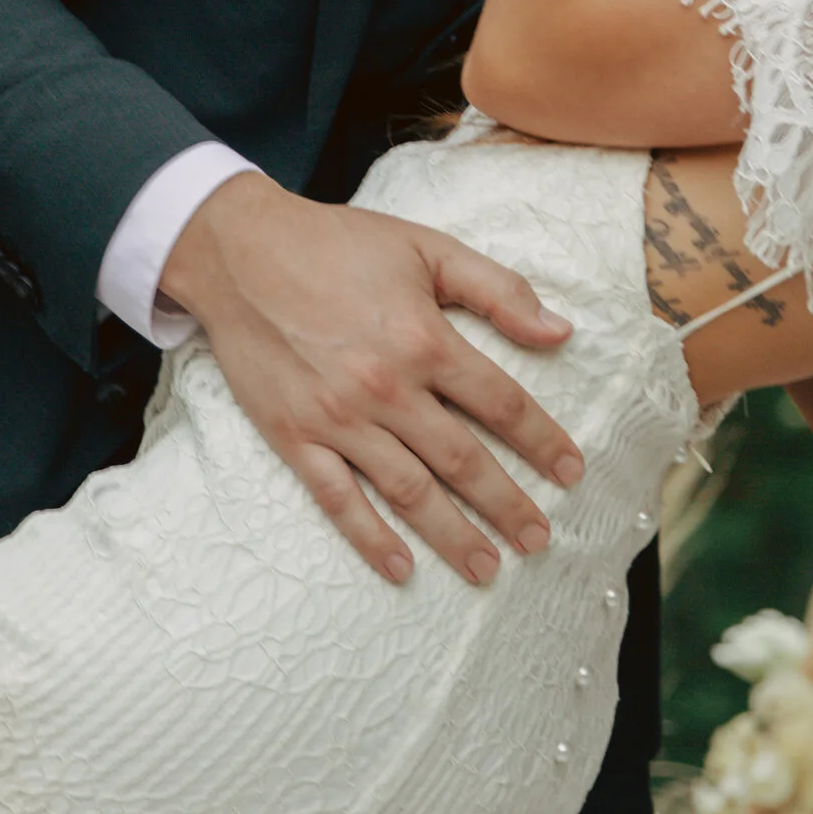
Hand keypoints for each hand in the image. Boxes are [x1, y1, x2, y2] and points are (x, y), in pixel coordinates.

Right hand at [158, 177, 584, 585]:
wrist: (240, 252)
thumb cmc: (338, 244)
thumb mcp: (428, 248)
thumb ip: (499, 290)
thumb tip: (561, 331)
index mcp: (426, 339)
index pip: (502, 404)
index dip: (542, 441)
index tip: (571, 472)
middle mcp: (387, 387)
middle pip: (463, 459)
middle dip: (507, 505)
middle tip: (539, 541)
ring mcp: (338, 418)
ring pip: (409, 490)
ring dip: (452, 535)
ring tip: (487, 569)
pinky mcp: (295, 436)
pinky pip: (337, 499)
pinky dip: (369, 537)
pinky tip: (400, 567)